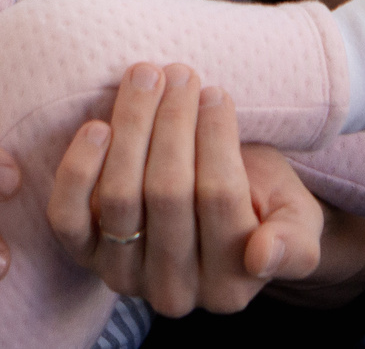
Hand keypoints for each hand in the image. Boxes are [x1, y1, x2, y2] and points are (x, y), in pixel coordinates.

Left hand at [46, 65, 323, 316]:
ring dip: (132, 126)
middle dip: (173, 122)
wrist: (218, 216)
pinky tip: (98, 126)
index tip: (216, 92)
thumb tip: (263, 255)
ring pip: (120, 197)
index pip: (220, 199)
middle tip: (180, 73)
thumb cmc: (261, 206)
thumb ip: (293, 245)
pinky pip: (68, 216)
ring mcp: (123, 276)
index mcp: (230, 286)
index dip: (216, 138)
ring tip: (146, 77)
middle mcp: (173, 292)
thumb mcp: (296, 222)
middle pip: (167, 193)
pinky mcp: (83, 256)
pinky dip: (78, 169)